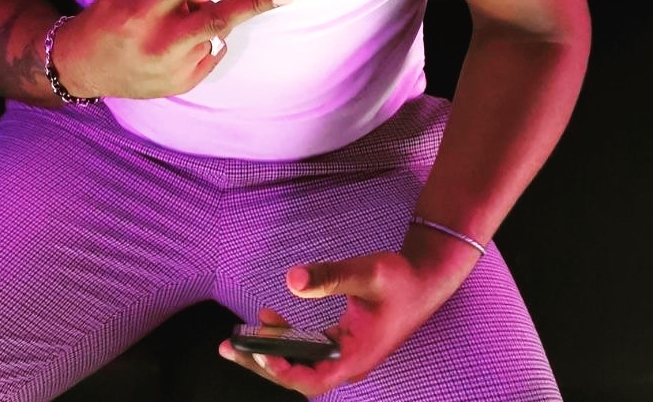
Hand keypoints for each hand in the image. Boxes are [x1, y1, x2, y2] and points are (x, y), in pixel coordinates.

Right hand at [57, 0, 292, 98]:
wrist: (83, 68)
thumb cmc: (109, 14)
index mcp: (141, 11)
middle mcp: (160, 41)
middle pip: (215, 18)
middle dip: (254, 3)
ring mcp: (175, 67)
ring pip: (215, 31)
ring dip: (210, 17)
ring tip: (178, 21)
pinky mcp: (184, 84)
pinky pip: (211, 50)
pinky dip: (202, 38)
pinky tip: (174, 42)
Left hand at [219, 246, 475, 395]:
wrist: (424, 278)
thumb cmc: (400, 277)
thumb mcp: (367, 272)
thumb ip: (330, 276)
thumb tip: (291, 279)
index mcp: (356, 358)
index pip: (312, 380)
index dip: (283, 369)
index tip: (258, 350)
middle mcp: (348, 363)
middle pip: (299, 376)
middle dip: (262, 363)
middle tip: (228, 347)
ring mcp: (345, 355)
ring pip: (300, 364)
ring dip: (269, 352)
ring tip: (237, 337)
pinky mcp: (341, 344)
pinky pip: (307, 350)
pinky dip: (285, 339)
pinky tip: (269, 320)